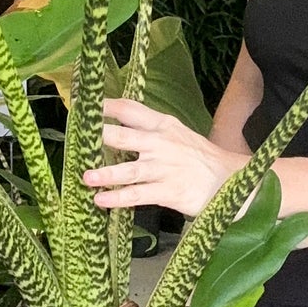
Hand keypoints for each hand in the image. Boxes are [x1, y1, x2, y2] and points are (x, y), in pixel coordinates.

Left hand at [83, 98, 244, 217]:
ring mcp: (164, 168)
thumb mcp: (177, 134)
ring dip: (106, 174)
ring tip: (86, 177)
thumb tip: (116, 122)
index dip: (106, 106)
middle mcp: (162, 144)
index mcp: (163, 125)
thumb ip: (149, 128)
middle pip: (125, 136)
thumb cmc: (197, 157)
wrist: (230, 180)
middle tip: (77, 137)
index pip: (131, 109)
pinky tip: (101, 201)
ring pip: (129, 170)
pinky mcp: (169, 192)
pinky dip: (118, 199)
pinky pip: (138, 195)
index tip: (84, 106)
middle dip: (100, 136)